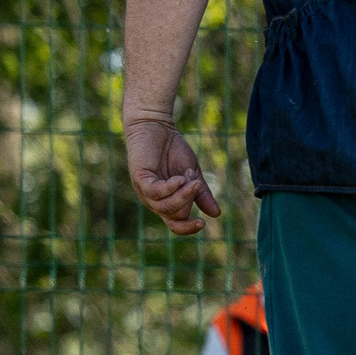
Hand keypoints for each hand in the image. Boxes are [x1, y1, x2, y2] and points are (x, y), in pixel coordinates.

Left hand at [126, 118, 220, 235]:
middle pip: (174, 215)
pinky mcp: (140, 178)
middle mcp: (153, 200)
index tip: (203, 222)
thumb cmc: (173, 150)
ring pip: (165, 207)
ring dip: (182, 195)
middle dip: (190, 199)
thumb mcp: (192, 174)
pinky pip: (155, 192)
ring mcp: (145, 191)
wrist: (156, 126)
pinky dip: (170, 188)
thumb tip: (216, 214)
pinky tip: (180, 178)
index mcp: (166, 201)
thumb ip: (201, 193)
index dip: (187, 228)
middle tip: (196, 180)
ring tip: (192, 179)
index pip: (175, 224)